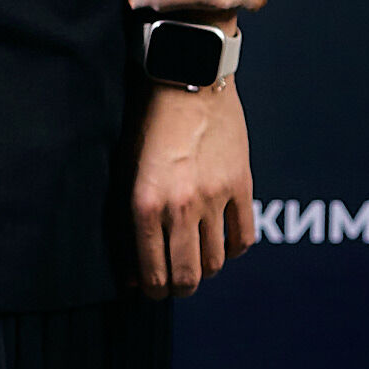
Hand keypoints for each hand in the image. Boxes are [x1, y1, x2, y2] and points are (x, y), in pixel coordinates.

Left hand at [131, 73, 254, 298]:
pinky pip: (244, 237)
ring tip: (196, 259)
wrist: (186, 76)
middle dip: (179, 289)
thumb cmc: (145, 121)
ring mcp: (215, 197)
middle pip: (189, 277)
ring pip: (217, 262)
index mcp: (145, 204)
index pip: (153, 273)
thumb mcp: (125, 170)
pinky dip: (234, 248)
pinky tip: (222, 240)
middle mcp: (181, 206)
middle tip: (174, 283)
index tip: (151, 290)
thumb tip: (133, 275)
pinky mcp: (241, 184)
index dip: (152, 291)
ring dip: (206, 269)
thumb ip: (127, 223)